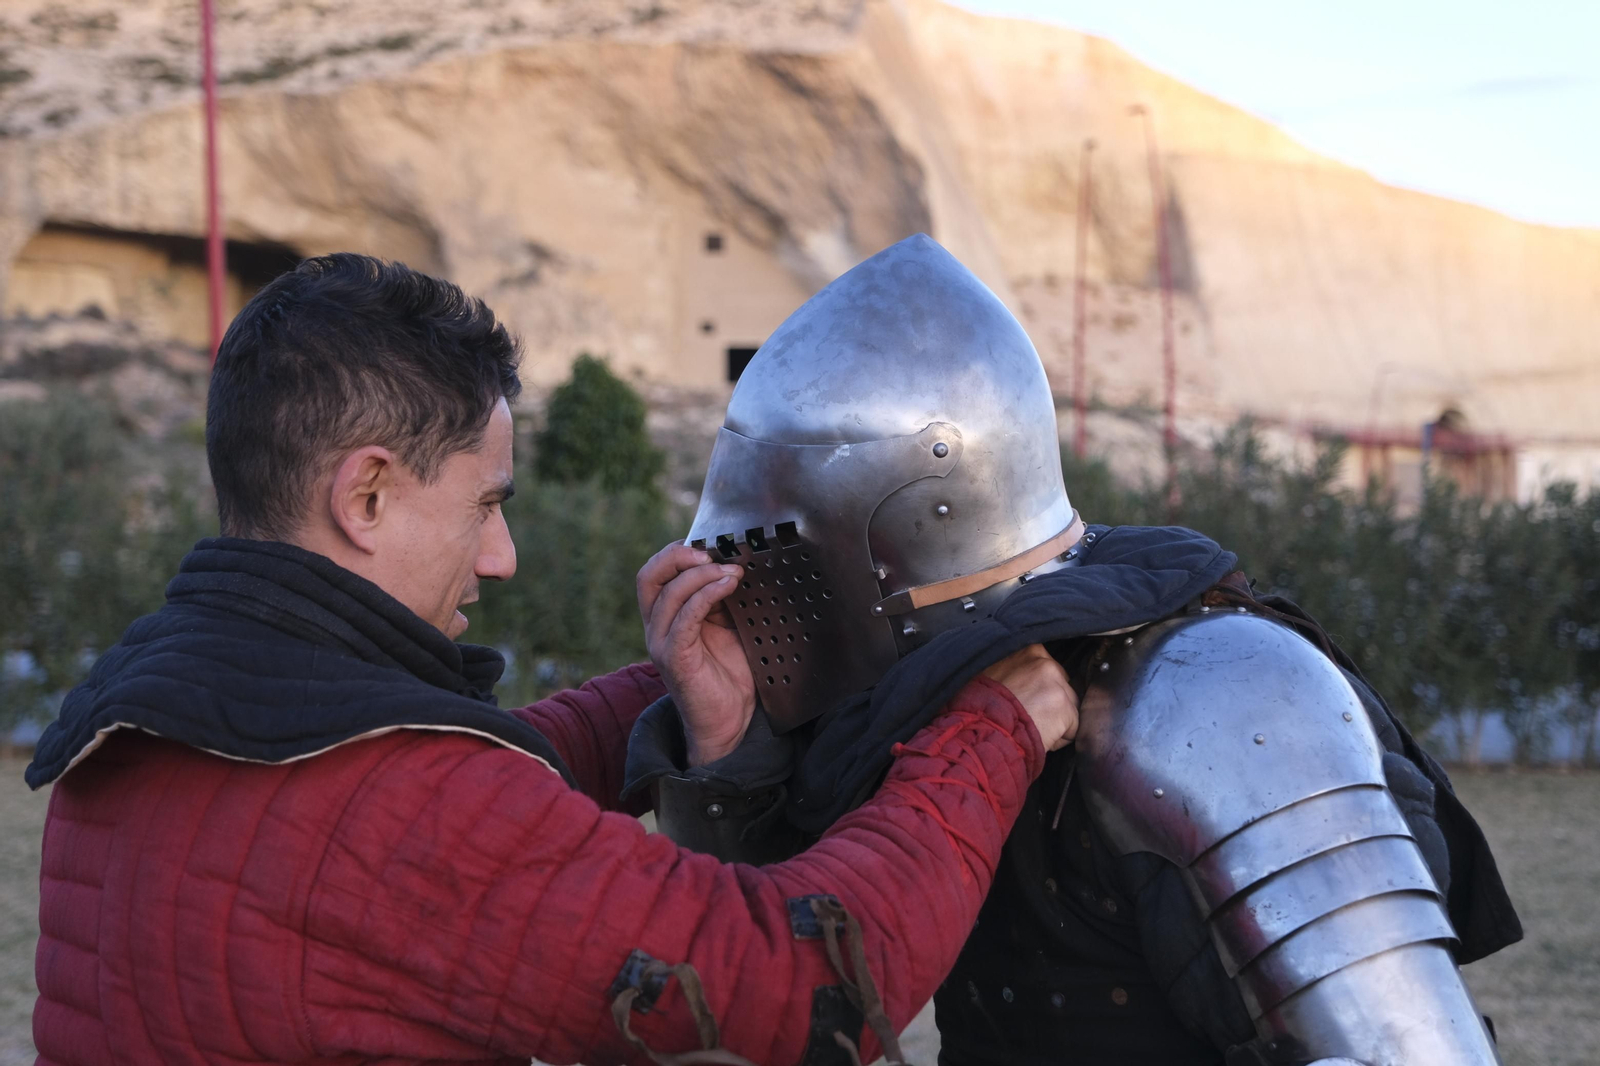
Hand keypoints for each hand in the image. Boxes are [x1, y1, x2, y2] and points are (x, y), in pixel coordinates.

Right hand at [637, 543, 753, 765]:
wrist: (731, 720)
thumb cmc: (731, 672)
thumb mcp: (730, 624)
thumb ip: (725, 597)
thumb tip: (738, 563)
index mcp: (666, 615)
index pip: (657, 571)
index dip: (678, 552)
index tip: (710, 545)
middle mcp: (657, 626)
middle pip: (649, 576)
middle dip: (678, 556)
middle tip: (712, 553)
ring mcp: (661, 642)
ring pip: (668, 594)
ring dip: (701, 575)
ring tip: (731, 572)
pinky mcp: (673, 659)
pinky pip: (683, 619)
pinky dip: (704, 596)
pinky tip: (726, 587)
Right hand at [982, 644, 1077, 750]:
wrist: (984, 729)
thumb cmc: (981, 706)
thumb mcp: (992, 672)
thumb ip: (1014, 668)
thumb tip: (1020, 676)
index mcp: (1029, 651)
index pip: (1047, 670)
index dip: (1039, 688)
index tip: (1027, 700)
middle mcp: (1046, 663)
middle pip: (1061, 687)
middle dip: (1051, 703)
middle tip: (1028, 716)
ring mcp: (1058, 686)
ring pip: (1069, 708)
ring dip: (1055, 721)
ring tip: (1031, 727)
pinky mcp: (1067, 709)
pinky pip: (1072, 728)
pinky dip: (1059, 738)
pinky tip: (1038, 737)